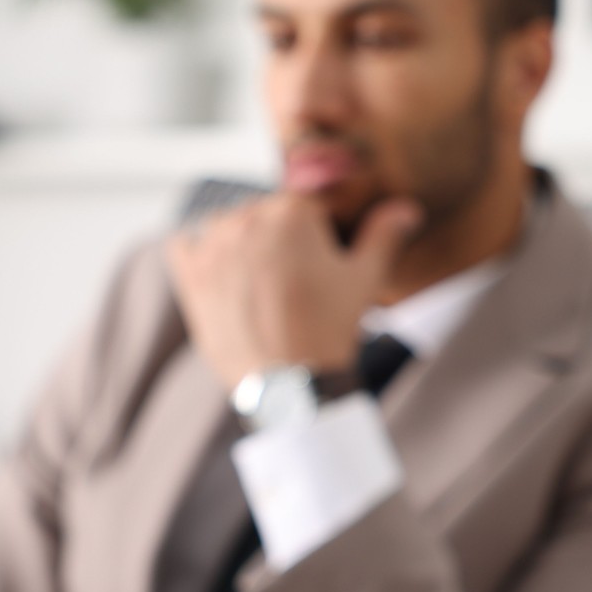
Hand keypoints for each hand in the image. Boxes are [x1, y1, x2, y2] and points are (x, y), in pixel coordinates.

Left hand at [167, 193, 421, 387]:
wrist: (289, 384)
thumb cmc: (330, 328)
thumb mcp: (364, 279)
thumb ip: (384, 235)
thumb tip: (407, 208)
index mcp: (291, 212)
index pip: (304, 209)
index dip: (317, 237)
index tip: (320, 268)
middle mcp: (246, 219)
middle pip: (263, 216)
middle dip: (279, 242)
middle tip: (295, 285)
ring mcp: (213, 246)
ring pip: (225, 226)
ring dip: (240, 244)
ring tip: (261, 286)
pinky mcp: (191, 276)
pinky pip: (183, 245)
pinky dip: (197, 252)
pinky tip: (218, 274)